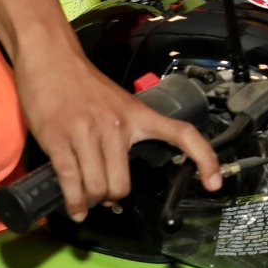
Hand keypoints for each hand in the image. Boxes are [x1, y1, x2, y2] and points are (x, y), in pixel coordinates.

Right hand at [16, 48, 221, 221]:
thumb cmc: (84, 85)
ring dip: (91, 201)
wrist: (52, 58)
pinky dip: (74, 202)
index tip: (214, 183)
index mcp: (139, 115)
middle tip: (104, 196)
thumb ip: (126, 136)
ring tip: (87, 199)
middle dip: (112, 198)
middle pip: (122, 185)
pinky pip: (71, 182)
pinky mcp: (59, 139)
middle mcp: (118, 125)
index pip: (183, 134)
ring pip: (97, 188)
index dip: (204, 159)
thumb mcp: (119, 104)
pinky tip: (76, 208)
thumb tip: (118, 184)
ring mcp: (87, 132)